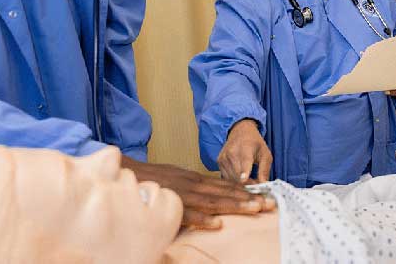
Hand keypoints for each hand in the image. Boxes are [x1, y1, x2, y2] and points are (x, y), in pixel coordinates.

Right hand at [120, 155, 273, 229]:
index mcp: (195, 178)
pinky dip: (202, 218)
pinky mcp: (169, 204)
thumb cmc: (152, 179)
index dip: (245, 191)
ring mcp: (182, 193)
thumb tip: (210, 198)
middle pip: (225, 191)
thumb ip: (194, 187)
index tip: (264, 196)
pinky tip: (217, 224)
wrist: (125, 172)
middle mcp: (192, 183)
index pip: (225, 184)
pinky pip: (188, 214)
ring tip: (254, 209)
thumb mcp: (177, 179)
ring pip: (213, 201)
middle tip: (269, 203)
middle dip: (249, 197)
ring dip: (235, 205)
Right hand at [217, 119, 272, 183]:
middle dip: (247, 185)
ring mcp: (223, 158)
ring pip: (231, 179)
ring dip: (240, 184)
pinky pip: (226, 177)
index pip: (243, 165)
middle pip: (237, 177)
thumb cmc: (255, 143)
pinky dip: (234, 180)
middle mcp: (231, 153)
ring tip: (249, 181)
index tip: (250, 185)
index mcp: (245, 149)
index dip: (246, 177)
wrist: (240, 131)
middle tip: (256, 186)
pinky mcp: (219, 162)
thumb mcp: (265, 154)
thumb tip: (264, 186)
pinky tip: (241, 178)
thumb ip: (264, 170)